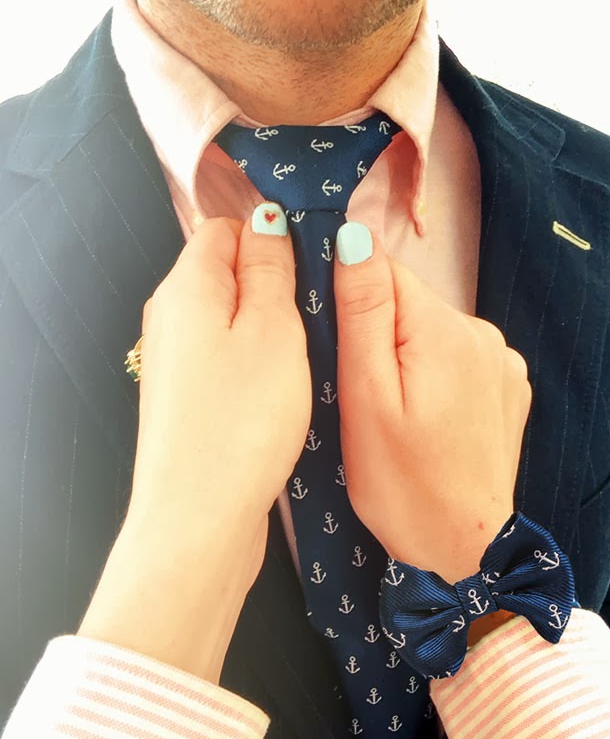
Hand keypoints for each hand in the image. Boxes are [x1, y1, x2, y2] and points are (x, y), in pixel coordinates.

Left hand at [79, 206, 310, 680]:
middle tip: (311, 324)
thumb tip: (266, 220)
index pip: (226, 227)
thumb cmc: (242, 419)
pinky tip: (277, 395)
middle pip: (227, 273)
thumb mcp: (272, 329)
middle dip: (273, 287)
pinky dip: (254, 365)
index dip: (272, 239)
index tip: (310, 274)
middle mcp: (169, 316)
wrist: (198, 518)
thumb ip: (271, 267)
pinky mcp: (185, 400)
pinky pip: (225, 359)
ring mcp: (174, 361)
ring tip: (300, 363)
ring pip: (230, 320)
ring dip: (269, 332)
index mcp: (186, 286)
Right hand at [333, 223, 530, 584]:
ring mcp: (502, 361)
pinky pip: (458, 358)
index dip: (350, 300)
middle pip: (409, 303)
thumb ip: (362, 312)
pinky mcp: (508, 386)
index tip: (336, 345)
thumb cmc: (401, 483)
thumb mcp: (365, 397)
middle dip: (378, 335)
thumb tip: (354, 238)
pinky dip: (436, 376)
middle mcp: (483, 333)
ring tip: (397, 414)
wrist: (462, 548)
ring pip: (431, 331)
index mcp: (443, 329)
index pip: (384, 272)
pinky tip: (429, 419)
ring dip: (407, 357)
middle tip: (363, 395)